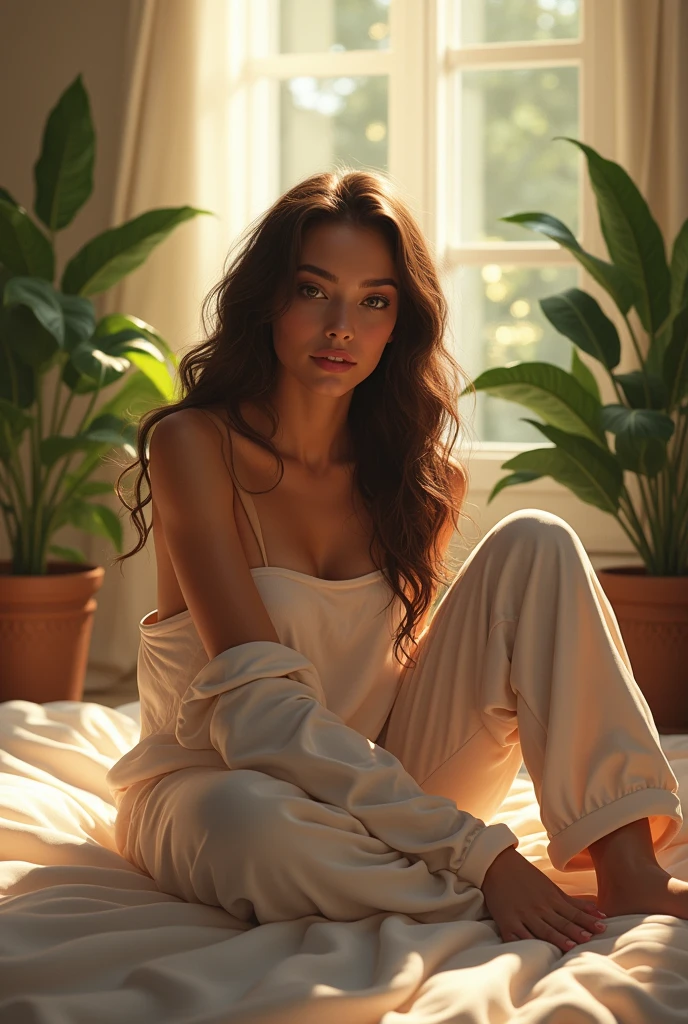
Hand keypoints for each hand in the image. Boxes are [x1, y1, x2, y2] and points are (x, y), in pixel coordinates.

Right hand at [480, 845, 607, 952]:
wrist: (497, 864)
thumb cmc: (526, 876)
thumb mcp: (551, 887)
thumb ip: (573, 902)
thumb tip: (599, 911)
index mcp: (551, 899)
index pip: (573, 912)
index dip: (587, 920)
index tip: (602, 927)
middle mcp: (539, 908)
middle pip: (559, 922)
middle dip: (575, 931)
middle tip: (589, 938)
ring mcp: (523, 915)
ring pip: (542, 930)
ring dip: (556, 937)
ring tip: (570, 945)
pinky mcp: (507, 922)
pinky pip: (518, 936)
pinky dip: (526, 942)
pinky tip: (534, 949)